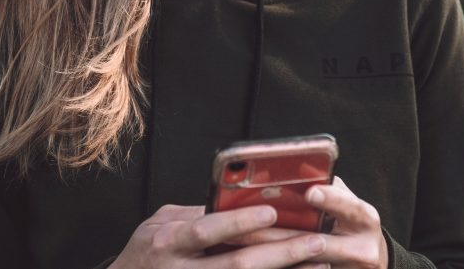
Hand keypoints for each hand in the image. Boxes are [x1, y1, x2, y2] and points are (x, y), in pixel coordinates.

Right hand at [110, 203, 330, 268]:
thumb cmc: (144, 252)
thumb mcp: (159, 224)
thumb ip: (195, 214)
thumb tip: (235, 201)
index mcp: (168, 241)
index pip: (206, 231)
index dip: (238, 223)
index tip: (271, 213)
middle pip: (236, 265)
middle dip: (280, 254)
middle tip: (316, 241)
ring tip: (319, 263)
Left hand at [232, 177, 387, 268]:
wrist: (370, 258)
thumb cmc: (349, 219)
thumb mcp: (345, 200)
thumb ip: (324, 187)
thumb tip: (290, 172)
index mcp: (364, 218)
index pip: (350, 207)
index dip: (331, 200)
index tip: (310, 193)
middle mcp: (362, 249)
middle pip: (317, 245)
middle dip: (276, 236)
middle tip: (244, 227)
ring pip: (302, 265)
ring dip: (267, 255)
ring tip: (235, 245)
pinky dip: (274, 266)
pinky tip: (247, 261)